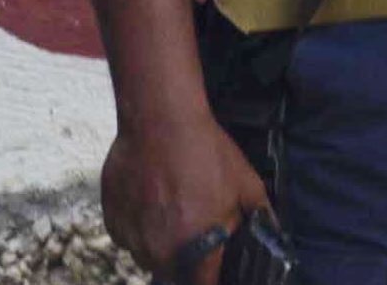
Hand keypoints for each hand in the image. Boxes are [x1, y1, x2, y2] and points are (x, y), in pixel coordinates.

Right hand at [98, 100, 269, 279]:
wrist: (160, 118)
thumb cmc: (205, 151)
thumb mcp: (246, 184)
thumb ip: (262, 217)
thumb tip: (274, 234)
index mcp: (197, 252)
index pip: (204, 284)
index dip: (210, 275)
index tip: (212, 264)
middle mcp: (161, 253)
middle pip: (174, 273)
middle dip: (185, 257)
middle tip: (191, 226)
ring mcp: (133, 238)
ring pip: (148, 255)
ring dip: (159, 242)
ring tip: (169, 208)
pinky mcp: (112, 221)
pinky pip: (127, 237)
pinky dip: (138, 226)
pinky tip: (149, 199)